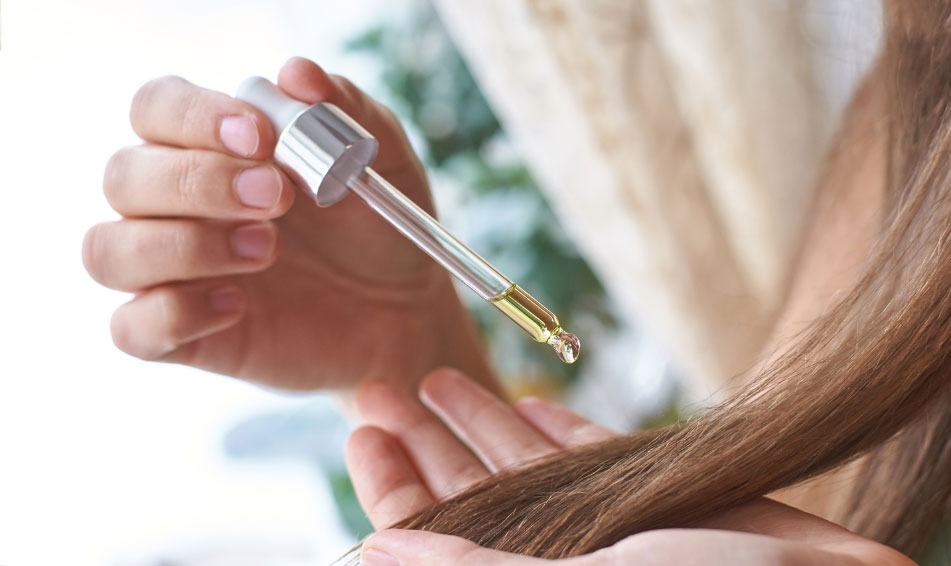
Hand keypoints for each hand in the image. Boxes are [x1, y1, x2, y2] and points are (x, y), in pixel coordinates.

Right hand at [83, 57, 493, 390]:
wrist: (404, 309)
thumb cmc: (378, 227)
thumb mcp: (380, 161)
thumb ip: (343, 111)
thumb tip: (295, 74)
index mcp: (212, 148)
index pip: (155, 109)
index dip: (192, 117)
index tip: (259, 137)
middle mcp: (178, 205)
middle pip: (123, 175)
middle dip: (197, 182)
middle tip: (278, 197)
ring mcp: (173, 272)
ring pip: (109, 250)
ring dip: (183, 246)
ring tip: (267, 249)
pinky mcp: (182, 335)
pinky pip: (130, 329)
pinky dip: (174, 315)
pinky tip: (238, 306)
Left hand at [346, 369, 914, 565]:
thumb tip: (374, 550)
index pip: (433, 538)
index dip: (393, 487)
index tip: (359, 432)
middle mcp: (561, 556)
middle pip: (469, 494)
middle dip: (423, 442)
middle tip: (375, 387)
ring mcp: (607, 523)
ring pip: (522, 467)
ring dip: (479, 420)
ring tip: (433, 377)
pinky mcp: (653, 492)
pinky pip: (591, 455)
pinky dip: (556, 426)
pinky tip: (527, 398)